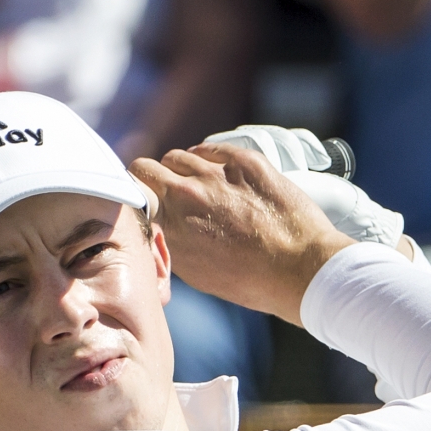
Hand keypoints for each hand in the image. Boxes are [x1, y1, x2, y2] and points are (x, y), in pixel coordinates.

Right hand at [130, 143, 354, 322]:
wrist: (301, 268)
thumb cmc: (251, 280)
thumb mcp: (194, 271)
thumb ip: (169, 240)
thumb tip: (159, 225)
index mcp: (168, 224)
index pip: (129, 191)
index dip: (134, 195)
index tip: (143, 200)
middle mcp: (185, 194)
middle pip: (144, 166)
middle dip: (151, 178)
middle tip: (167, 190)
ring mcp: (214, 173)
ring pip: (178, 156)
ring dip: (183, 169)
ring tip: (201, 186)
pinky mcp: (243, 160)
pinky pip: (210, 149)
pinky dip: (210, 160)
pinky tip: (222, 176)